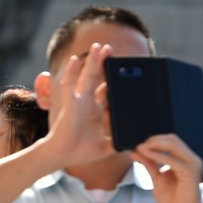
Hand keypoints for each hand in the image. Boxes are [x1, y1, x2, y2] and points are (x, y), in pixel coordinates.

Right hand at [44, 44, 116, 166]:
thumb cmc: (81, 152)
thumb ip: (121, 141)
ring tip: (100, 46)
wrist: (62, 156)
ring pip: (86, 76)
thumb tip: (139, 141)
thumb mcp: (108, 145)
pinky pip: (69, 84)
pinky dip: (71, 71)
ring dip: (93, 61)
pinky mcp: (70, 103)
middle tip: (111, 50)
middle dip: (104, 64)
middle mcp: (87, 103)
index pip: (107, 92)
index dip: (116, 82)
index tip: (127, 73)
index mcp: (96, 111)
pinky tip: (75, 59)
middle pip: (97, 78)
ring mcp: (78, 101)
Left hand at [131, 133, 202, 202]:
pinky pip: (172, 160)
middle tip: (138, 146)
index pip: (171, 141)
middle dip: (153, 140)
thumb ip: (148, 163)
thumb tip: (135, 151)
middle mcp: (192, 159)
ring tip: (140, 149)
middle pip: (172, 139)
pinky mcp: (191, 172)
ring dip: (154, 145)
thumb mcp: (156, 177)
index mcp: (186, 159)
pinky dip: (158, 156)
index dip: (154, 140)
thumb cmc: (172, 199)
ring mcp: (193, 164)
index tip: (138, 144)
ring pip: (173, 145)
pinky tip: (146, 155)